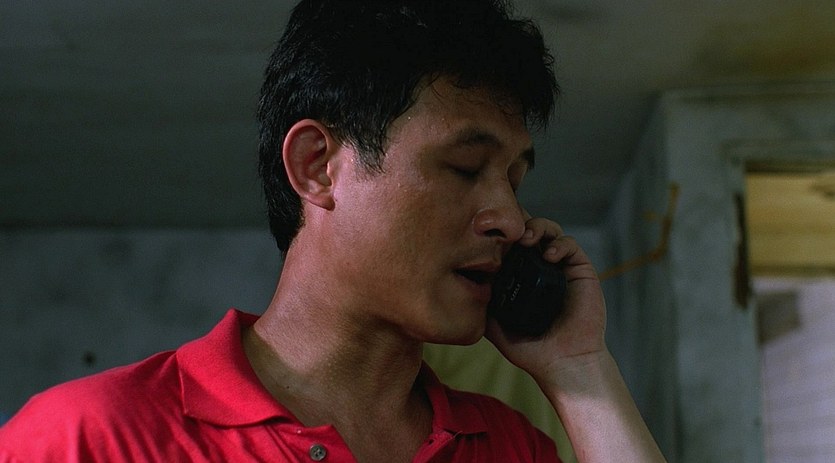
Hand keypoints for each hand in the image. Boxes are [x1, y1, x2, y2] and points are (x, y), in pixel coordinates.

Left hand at [485, 216, 606, 385]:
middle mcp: (537, 266)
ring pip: (548, 230)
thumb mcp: (495, 325)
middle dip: (517, 223)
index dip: (498, 232)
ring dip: (537, 227)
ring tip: (527, 239)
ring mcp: (559, 266)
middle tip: (507, 231)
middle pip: (527, 230)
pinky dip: (558, 244)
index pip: (507, 243)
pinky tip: (548, 255)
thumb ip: (480, 303)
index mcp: (518, 274)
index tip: (486, 231)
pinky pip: (570, 245)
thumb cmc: (530, 349)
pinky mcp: (579, 269)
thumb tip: (458, 282)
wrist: (563, 363)